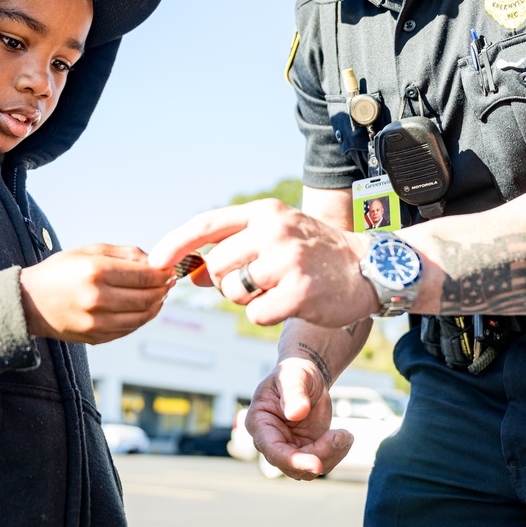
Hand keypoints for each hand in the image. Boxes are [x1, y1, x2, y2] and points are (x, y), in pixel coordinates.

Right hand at [19, 244, 173, 343]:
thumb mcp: (90, 251)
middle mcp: (96, 298)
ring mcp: (96, 322)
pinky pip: (130, 329)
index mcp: (95, 271)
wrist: (29, 302)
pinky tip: (143, 308)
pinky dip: (142, 318)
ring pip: (142, 316)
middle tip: (169, 282)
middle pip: (147, 297)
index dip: (163, 273)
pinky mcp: (96, 337)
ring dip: (157, 305)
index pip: (144, 274)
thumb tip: (156, 262)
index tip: (170, 269)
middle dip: (163, 289)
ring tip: (159, 295)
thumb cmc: (60, 272)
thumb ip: (125, 254)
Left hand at [148, 199, 378, 326]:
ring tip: (278, 288)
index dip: (176, 243)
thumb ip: (234, 247)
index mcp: (265, 211)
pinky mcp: (300, 292)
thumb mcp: (275, 235)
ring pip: (233, 291)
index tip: (156, 261)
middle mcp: (274, 230)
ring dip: (247, 299)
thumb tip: (189, 271)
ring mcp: (288, 260)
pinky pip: (255, 313)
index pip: (207, 223)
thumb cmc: (315, 253)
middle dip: (225, 282)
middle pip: (216, 266)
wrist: (370, 267)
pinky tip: (291, 303)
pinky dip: (266, 315)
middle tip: (256, 282)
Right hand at [247, 357, 352, 479]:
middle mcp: (270, 442)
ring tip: (345, 434)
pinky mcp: (306, 452)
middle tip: (343, 435)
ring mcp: (288, 449)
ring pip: (308, 470)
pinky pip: (321, 463)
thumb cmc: (294, 373)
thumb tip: (296, 413)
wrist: (306, 379)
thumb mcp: (293, 376)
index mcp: (259, 423)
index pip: (272, 450)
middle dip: (320, 456)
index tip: (316, 465)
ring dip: (332, 455)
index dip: (293, 460)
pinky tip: (344, 436)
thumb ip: (293, 392)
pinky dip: (337, 453)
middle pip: (292, 466)